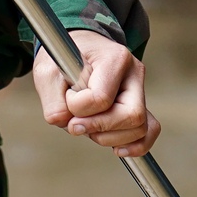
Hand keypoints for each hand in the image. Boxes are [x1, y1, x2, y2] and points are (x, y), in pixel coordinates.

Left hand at [32, 30, 159, 157]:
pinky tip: (116, 148)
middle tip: (76, 124)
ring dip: (109, 137)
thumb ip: (53, 102)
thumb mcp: (47, 73)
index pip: (101, 98)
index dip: (77, 107)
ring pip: (140, 128)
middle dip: (99, 127)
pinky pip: (149, 131)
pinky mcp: (140, 106)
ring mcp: (140, 90)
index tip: (67, 95)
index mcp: (114, 58)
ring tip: (88, 126)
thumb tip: (68, 124)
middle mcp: (134, 73)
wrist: (78, 48)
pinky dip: (135, 145)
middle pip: (131, 115)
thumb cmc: (64, 58)